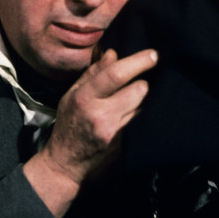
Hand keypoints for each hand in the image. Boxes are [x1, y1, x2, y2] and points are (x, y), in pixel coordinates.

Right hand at [23, 48, 156, 217]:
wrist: (66, 163)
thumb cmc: (68, 125)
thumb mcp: (72, 95)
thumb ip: (93, 74)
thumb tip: (112, 54)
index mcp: (84, 98)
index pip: (116, 74)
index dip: (138, 62)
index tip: (153, 55)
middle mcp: (100, 114)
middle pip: (138, 90)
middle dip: (142, 84)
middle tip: (137, 84)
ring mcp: (114, 131)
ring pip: (142, 107)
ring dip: (139, 102)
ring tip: (128, 104)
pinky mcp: (123, 144)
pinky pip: (139, 122)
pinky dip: (136, 117)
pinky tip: (127, 118)